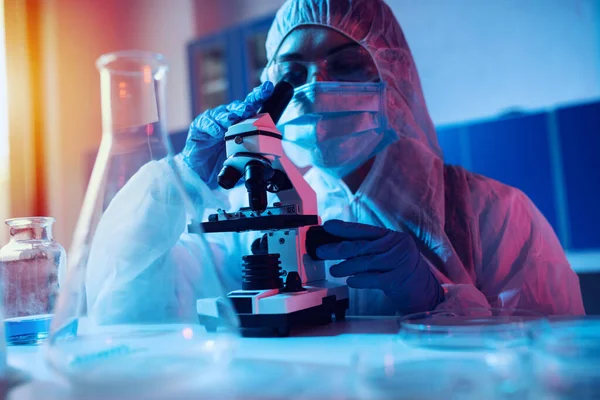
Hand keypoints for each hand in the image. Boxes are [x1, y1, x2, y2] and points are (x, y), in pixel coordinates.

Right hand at [182, 81, 274, 187]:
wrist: (203, 171)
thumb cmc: (224, 159)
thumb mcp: (243, 156)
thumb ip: (255, 153)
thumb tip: (272, 160)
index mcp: (241, 121)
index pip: (252, 106)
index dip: (259, 96)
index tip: (268, 88)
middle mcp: (227, 117)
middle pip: (237, 107)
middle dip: (244, 106)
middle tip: (249, 108)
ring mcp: (213, 121)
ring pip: (221, 114)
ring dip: (228, 115)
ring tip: (232, 119)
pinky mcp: (199, 127)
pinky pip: (206, 124)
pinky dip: (212, 127)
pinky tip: (217, 132)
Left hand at [316, 220, 443, 313]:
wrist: (425, 292)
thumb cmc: (400, 272)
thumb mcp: (387, 256)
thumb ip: (368, 250)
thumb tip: (337, 248)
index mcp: (392, 237)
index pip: (364, 230)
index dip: (344, 228)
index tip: (328, 226)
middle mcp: (397, 245)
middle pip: (363, 246)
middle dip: (338, 248)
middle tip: (321, 251)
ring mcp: (400, 261)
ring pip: (367, 262)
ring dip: (346, 266)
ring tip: (334, 270)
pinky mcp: (400, 278)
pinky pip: (375, 278)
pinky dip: (360, 279)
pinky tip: (351, 281)